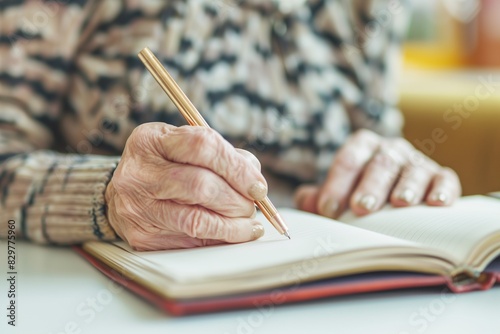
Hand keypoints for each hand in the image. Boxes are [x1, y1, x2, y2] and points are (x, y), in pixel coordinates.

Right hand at [105, 123, 266, 250]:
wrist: (125, 192)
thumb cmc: (165, 165)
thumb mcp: (184, 146)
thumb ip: (222, 155)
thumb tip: (254, 180)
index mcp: (151, 140)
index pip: (202, 146)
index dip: (237, 167)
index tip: (258, 186)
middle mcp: (139, 173)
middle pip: (200, 186)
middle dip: (237, 200)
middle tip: (253, 207)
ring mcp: (136, 207)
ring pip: (196, 220)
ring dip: (232, 226)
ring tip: (249, 225)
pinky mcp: (141, 236)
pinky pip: (189, 242)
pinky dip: (217, 240)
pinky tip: (231, 235)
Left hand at [295, 129, 460, 217]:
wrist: (394, 195)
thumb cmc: (359, 194)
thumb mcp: (338, 192)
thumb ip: (319, 197)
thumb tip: (306, 200)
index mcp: (362, 146)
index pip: (348, 160)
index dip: (337, 184)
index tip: (329, 209)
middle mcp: (390, 149)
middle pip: (380, 164)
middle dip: (370, 186)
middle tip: (361, 207)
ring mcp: (417, 161)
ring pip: (412, 170)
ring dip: (406, 186)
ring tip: (400, 203)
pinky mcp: (440, 176)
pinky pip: (444, 179)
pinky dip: (442, 190)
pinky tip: (436, 203)